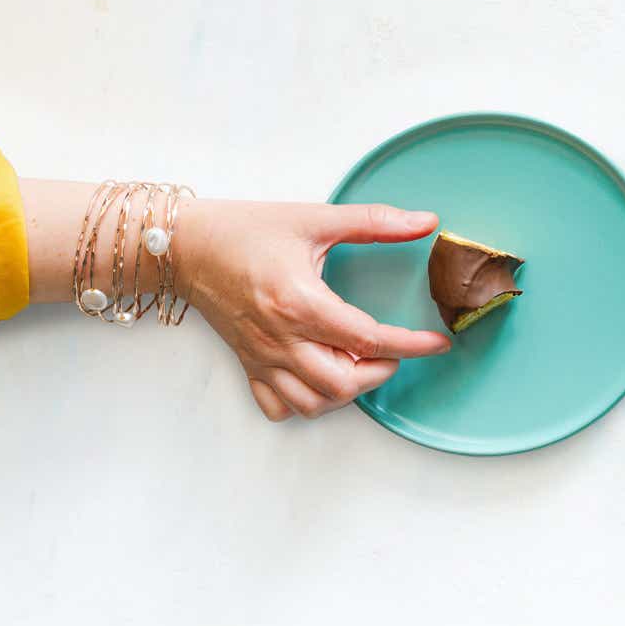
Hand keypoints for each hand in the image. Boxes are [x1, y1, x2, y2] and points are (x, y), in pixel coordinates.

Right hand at [174, 201, 450, 419]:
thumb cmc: (247, 230)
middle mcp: (280, 338)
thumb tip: (427, 222)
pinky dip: (308, 402)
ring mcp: (262, 357)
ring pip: (313, 402)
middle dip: (380, 372)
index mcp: (300, 302)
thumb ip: (375, 222)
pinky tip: (322, 376)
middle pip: (343, 383)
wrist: (186, 245)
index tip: (439, 342)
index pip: (369, 339)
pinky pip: (279, 407)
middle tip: (394, 350)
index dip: (412, 345)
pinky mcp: (248, 365)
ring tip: (360, 363)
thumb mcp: (315, 218)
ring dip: (347, 391)